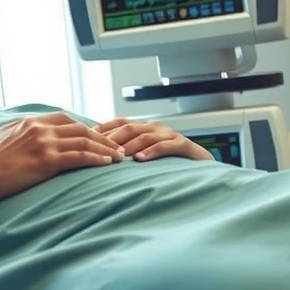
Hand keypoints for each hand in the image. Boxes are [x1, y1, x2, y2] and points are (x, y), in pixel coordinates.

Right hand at [0, 113, 122, 202]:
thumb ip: (14, 131)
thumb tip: (18, 133)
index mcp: (30, 122)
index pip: (64, 119)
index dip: (83, 127)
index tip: (95, 136)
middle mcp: (40, 128)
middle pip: (79, 128)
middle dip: (101, 137)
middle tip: (116, 146)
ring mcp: (44, 143)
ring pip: (84, 141)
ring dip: (105, 148)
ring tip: (118, 157)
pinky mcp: (47, 160)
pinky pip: (79, 157)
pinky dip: (96, 159)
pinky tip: (107, 164)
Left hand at [93, 118, 212, 162]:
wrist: (203, 166)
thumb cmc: (171, 162)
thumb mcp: (147, 153)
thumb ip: (128, 151)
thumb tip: (101, 156)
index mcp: (145, 127)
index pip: (120, 122)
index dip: (103, 128)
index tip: (86, 136)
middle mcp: (155, 127)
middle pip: (129, 127)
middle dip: (112, 138)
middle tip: (97, 148)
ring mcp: (169, 134)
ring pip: (145, 136)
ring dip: (129, 146)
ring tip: (117, 156)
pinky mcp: (182, 144)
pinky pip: (165, 146)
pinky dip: (151, 152)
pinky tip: (140, 160)